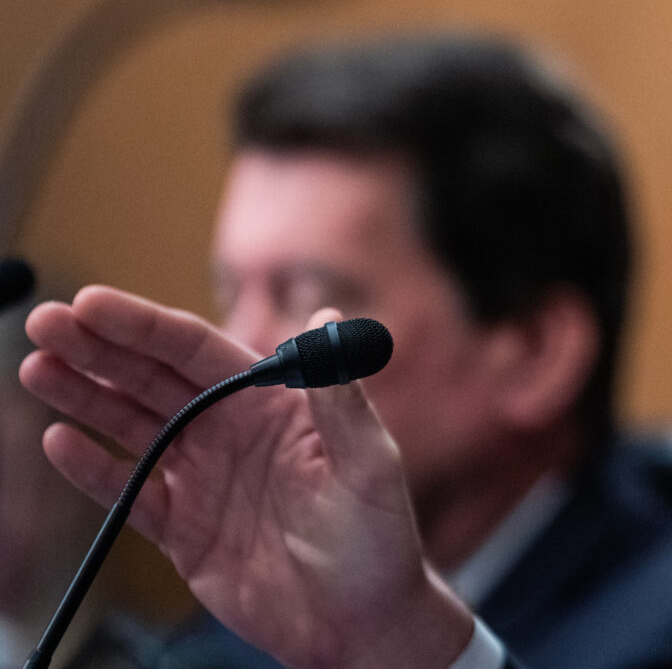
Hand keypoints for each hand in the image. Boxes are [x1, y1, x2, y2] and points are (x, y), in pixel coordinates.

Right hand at [20, 286, 475, 668]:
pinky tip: (60, 441)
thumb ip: (341, 399)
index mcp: (273, 405)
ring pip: (132, 425)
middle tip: (44, 322)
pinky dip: (94, 468)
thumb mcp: (368, 464)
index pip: (198, 351)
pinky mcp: (185, 531)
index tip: (94, 303)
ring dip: (84, 395)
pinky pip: (130, 493)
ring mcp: (204, 479)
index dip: (145, 326)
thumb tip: (325, 319)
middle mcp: (232, 432)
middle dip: (99, 348)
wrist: (360, 625)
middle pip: (154, 378)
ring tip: (38, 366)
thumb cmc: (377, 541)